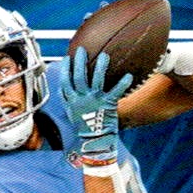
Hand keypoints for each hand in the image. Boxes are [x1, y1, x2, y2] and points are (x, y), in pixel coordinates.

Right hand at [60, 48, 131, 165]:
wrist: (94, 142)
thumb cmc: (84, 127)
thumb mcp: (71, 113)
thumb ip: (68, 99)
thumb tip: (63, 87)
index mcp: (72, 101)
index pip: (66, 81)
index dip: (66, 69)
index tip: (68, 57)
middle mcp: (81, 99)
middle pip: (79, 76)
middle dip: (80, 61)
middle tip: (82, 50)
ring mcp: (94, 101)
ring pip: (96, 80)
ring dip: (101, 66)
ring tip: (105, 56)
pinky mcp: (107, 105)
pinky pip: (115, 92)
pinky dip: (123, 84)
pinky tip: (129, 76)